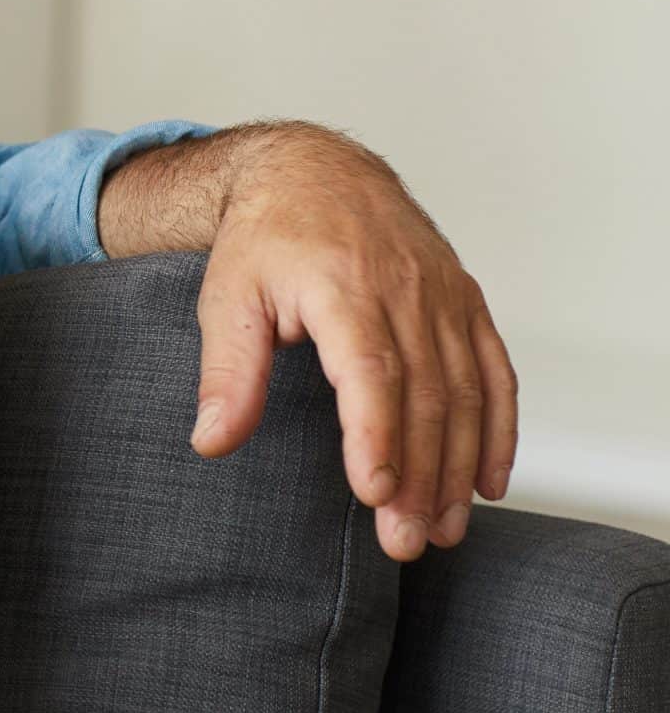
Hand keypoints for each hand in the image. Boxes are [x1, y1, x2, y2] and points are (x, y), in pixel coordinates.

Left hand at [182, 128, 518, 560]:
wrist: (314, 170)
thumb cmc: (265, 237)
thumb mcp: (226, 294)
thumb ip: (227, 370)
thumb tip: (212, 441)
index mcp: (341, 285)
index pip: (369, 370)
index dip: (375, 434)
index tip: (372, 493)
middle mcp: (404, 290)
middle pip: (424, 396)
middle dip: (419, 476)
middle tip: (404, 542)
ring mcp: (442, 295)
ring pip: (465, 393)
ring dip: (458, 467)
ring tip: (441, 529)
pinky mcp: (464, 301)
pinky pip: (494, 371)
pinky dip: (499, 428)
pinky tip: (486, 482)